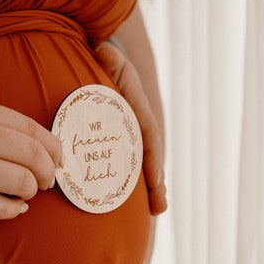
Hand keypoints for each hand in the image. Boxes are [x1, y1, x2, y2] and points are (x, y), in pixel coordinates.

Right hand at [0, 100, 62, 222]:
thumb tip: (43, 152)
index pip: (31, 127)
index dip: (52, 146)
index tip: (58, 159)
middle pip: (36, 154)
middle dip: (49, 171)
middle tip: (47, 182)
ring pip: (25, 181)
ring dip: (30, 191)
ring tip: (23, 194)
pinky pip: (5, 207)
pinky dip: (14, 209)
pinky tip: (10, 207)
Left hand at [94, 41, 166, 214]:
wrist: (107, 61)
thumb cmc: (109, 62)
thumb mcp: (112, 56)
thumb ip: (110, 56)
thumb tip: (104, 51)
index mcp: (139, 110)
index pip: (149, 136)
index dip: (153, 158)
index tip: (155, 178)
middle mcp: (139, 127)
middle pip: (150, 159)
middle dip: (156, 184)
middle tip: (159, 207)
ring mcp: (130, 137)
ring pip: (140, 167)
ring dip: (149, 189)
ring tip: (154, 212)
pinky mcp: (119, 144)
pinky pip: (126, 167)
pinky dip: (132, 185)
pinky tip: (136, 207)